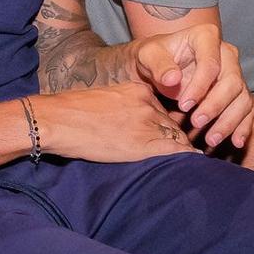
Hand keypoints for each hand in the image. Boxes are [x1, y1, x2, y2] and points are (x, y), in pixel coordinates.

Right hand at [36, 81, 199, 164]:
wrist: (58, 120)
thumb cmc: (72, 113)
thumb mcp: (104, 101)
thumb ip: (123, 109)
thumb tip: (126, 126)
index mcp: (138, 91)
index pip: (164, 110)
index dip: (170, 126)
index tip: (174, 136)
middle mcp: (147, 104)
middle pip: (174, 124)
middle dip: (181, 137)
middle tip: (189, 150)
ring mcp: (147, 123)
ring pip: (177, 137)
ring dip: (185, 149)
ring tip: (193, 161)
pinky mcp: (144, 143)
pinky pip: (175, 151)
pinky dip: (188, 157)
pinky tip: (196, 162)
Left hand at [126, 25, 253, 148]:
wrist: (158, 67)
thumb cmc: (153, 57)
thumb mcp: (147, 55)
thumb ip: (158, 65)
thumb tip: (173, 79)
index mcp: (206, 37)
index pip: (211, 64)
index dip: (200, 86)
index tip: (183, 105)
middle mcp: (226, 54)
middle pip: (232, 82)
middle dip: (215, 106)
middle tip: (196, 123)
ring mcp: (234, 74)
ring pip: (242, 99)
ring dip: (229, 122)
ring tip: (211, 140)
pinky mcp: (236, 93)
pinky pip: (246, 110)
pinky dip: (242, 127)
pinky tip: (235, 142)